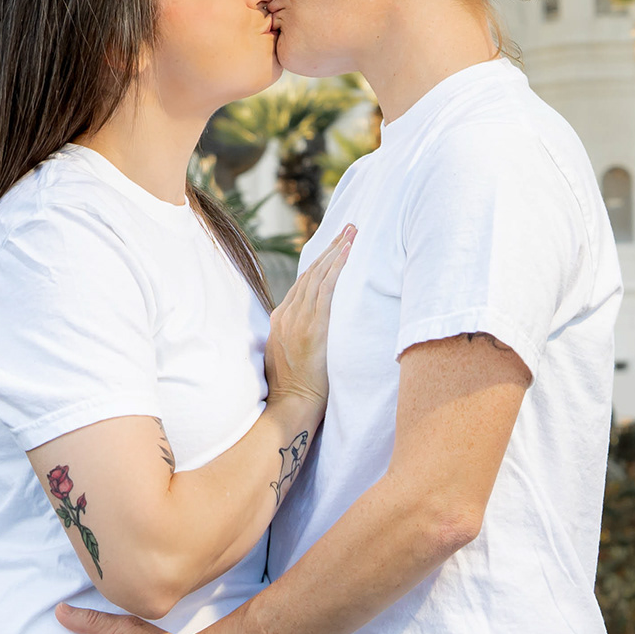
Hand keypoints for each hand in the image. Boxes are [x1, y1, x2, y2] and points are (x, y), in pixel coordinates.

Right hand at [259, 223, 355, 411]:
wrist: (291, 405)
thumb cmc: (297, 389)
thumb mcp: (291, 356)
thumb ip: (300, 336)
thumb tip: (318, 330)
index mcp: (281, 319)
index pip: (303, 283)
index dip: (320, 262)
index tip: (335, 247)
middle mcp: (287, 314)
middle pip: (311, 273)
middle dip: (331, 248)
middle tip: (349, 228)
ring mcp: (297, 319)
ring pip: (319, 275)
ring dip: (337, 251)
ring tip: (353, 233)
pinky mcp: (312, 326)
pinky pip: (326, 288)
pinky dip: (336, 268)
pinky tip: (348, 252)